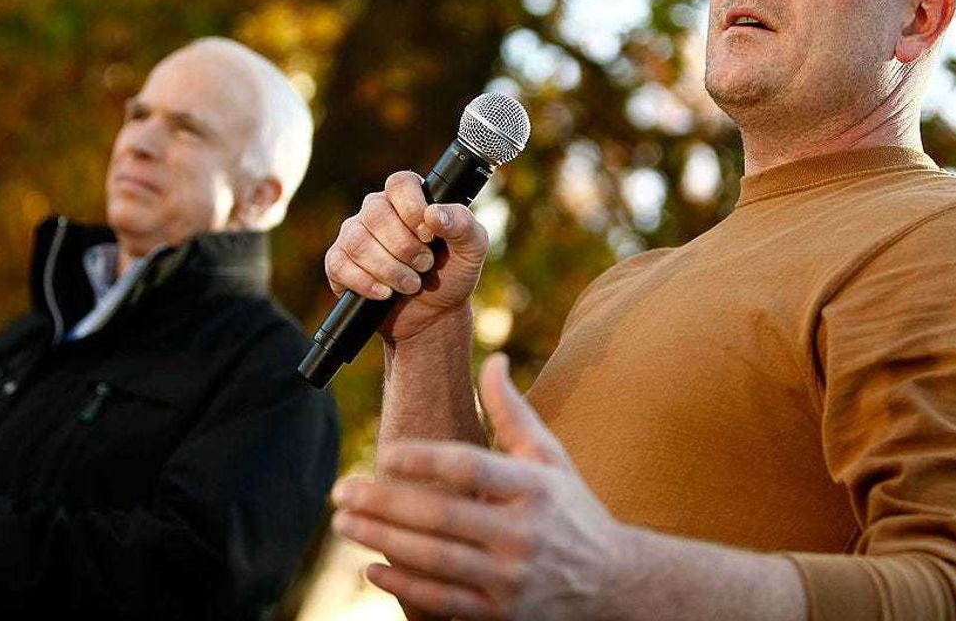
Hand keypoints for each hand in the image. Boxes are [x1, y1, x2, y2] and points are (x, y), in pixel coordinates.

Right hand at [324, 171, 489, 341]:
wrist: (433, 316)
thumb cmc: (452, 274)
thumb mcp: (472, 249)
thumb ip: (462, 224)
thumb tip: (434, 213)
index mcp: (409, 198)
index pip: (400, 183)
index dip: (412, 208)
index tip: (429, 236)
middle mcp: (377, 211)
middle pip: (376, 212)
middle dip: (404, 246)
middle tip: (425, 265)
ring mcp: (354, 235)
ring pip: (357, 240)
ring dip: (389, 268)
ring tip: (411, 284)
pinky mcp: (338, 262)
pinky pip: (340, 264)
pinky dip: (366, 283)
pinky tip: (385, 293)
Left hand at [331, 354, 626, 619]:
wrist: (614, 584)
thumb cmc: (571, 508)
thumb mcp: (551, 456)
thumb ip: (513, 412)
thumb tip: (493, 360)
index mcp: (534, 487)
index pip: (470, 466)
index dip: (424, 459)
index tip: (385, 452)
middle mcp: (522, 533)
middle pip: (440, 515)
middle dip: (383, 502)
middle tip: (341, 489)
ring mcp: (510, 579)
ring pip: (434, 559)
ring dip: (381, 539)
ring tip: (344, 521)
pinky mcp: (500, 615)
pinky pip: (442, 601)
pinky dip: (404, 585)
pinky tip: (372, 567)